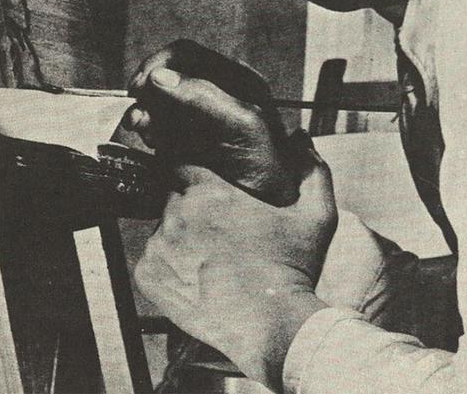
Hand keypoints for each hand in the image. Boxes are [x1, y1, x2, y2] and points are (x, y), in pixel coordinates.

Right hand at [124, 40, 297, 204]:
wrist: (268, 203)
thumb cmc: (267, 161)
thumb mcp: (241, 124)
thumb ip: (202, 96)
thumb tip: (160, 77)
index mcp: (233, 77)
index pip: (186, 54)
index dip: (159, 63)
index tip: (141, 85)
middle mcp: (213, 91)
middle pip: (166, 75)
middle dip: (147, 91)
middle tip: (139, 113)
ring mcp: (197, 114)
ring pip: (157, 100)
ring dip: (144, 111)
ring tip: (144, 129)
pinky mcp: (184, 139)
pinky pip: (157, 124)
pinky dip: (148, 129)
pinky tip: (152, 140)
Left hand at [134, 149, 334, 390]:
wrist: (272, 328)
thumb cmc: (294, 269)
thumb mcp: (317, 215)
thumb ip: (312, 169)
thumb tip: (301, 137)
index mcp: (211, 192)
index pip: (183, 162)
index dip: (194, 168)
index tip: (208, 182)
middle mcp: (178, 215)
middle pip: (173, 194)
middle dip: (191, 202)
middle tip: (217, 224)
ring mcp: (160, 247)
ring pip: (163, 226)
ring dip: (180, 233)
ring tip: (210, 254)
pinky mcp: (149, 277)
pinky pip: (153, 257)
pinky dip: (169, 262)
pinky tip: (198, 273)